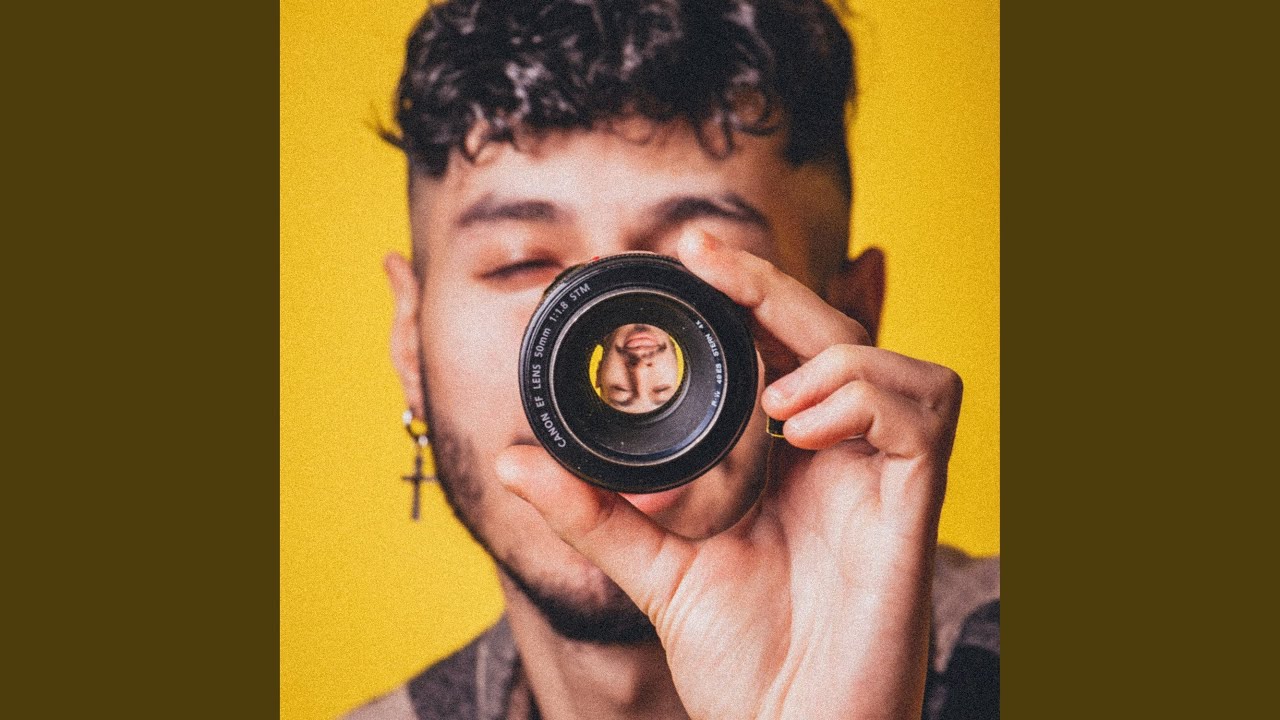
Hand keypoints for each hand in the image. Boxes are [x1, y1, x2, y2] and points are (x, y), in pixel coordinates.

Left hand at [495, 229, 962, 719]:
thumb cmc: (742, 660)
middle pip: (832, 336)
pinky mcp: (915, 505)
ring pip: (891, 362)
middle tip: (708, 256)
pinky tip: (808, 428)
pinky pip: (926, 411)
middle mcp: (840, 458)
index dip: (750, 295)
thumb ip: (594, 514)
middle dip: (774, 287)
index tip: (690, 256)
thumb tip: (516, 460)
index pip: (783, 351)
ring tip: (776, 400)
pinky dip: (869, 396)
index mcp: (789, 462)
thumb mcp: (656, 571)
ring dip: (831, 352)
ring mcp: (881, 479)